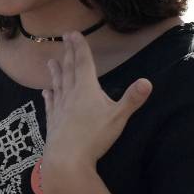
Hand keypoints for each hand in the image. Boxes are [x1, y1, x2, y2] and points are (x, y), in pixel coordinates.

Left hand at [40, 32, 150, 193]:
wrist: (67, 160)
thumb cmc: (94, 137)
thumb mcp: (118, 118)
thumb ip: (132, 99)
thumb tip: (148, 81)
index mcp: (86, 89)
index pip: (83, 63)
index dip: (79, 47)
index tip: (73, 33)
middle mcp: (71, 94)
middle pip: (70, 70)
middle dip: (68, 53)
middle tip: (64, 39)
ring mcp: (60, 108)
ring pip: (58, 85)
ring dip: (55, 72)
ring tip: (50, 61)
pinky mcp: (53, 122)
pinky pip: (51, 104)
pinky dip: (49, 96)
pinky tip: (45, 92)